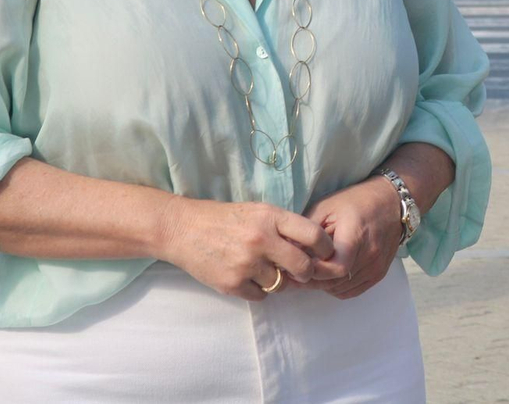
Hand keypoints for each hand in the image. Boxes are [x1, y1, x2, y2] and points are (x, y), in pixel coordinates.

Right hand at [154, 196, 340, 300]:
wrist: (182, 229)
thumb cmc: (224, 219)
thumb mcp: (257, 212)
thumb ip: (283, 227)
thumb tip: (312, 248)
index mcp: (270, 217)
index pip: (312, 235)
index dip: (325, 248)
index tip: (326, 254)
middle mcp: (261, 240)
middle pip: (302, 266)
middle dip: (305, 272)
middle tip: (300, 271)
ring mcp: (246, 264)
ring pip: (281, 285)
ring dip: (277, 281)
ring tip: (261, 268)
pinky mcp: (232, 284)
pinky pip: (260, 296)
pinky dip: (257, 290)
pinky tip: (245, 276)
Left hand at [300, 177, 404, 299]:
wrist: (390, 202)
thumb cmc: (355, 201)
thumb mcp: (326, 207)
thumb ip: (307, 232)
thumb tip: (288, 250)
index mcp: (356, 235)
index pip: (335, 269)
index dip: (313, 271)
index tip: (297, 265)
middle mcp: (370, 255)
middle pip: (335, 282)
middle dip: (313, 280)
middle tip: (296, 273)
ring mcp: (377, 266)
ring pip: (342, 289)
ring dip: (324, 285)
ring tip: (310, 273)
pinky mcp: (379, 273)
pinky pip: (352, 291)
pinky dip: (337, 287)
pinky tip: (328, 276)